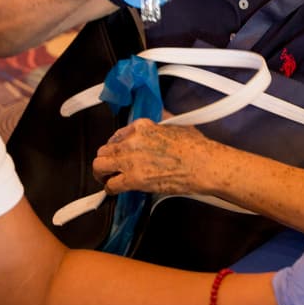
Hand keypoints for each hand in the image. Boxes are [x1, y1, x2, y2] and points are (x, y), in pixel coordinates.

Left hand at [95, 119, 214, 195]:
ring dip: (101, 173)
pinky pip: (111, 185)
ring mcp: (131, 160)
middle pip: (105, 150)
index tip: (118, 153)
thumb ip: (163, 119)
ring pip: (100, 166)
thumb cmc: (196, 147)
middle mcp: (132, 141)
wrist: (203, 164)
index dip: (116, 146)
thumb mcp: (177, 124)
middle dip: (106, 159)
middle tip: (110, 167)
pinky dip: (110, 189)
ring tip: (106, 178)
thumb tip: (160, 114)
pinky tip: (114, 190)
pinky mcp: (134, 179)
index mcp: (141, 126)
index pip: (117, 135)